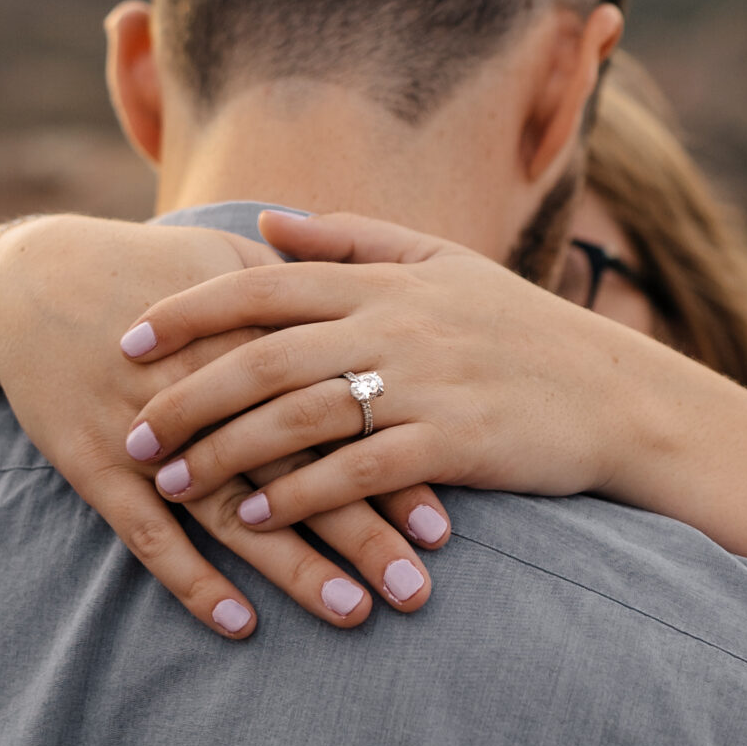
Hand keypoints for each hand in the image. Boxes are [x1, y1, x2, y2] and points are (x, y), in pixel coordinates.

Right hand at [0, 215, 448, 637]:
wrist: (28, 282)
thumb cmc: (147, 275)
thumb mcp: (227, 267)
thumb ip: (305, 293)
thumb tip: (389, 314)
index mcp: (249, 338)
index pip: (337, 412)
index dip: (390, 466)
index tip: (444, 523)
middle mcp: (206, 389)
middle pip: (298, 469)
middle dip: (361, 531)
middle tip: (418, 587)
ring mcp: (149, 433)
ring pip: (233, 512)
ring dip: (294, 567)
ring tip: (353, 613)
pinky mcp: (95, 466)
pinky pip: (147, 535)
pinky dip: (191, 580)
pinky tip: (239, 624)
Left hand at [117, 210, 665, 529]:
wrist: (620, 397)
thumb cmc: (527, 334)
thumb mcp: (446, 266)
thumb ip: (354, 242)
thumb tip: (268, 223)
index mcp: (387, 281)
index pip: (263, 284)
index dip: (187, 310)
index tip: (126, 338)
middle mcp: (396, 325)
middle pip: (263, 356)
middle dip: (187, 396)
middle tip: (132, 433)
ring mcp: (425, 384)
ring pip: (297, 416)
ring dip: (225, 454)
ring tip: (173, 484)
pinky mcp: (453, 444)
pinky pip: (354, 473)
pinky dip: (297, 498)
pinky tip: (255, 522)